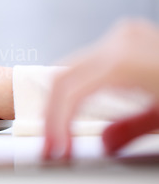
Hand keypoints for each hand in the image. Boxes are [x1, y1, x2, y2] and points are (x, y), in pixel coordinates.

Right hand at [43, 19, 158, 159]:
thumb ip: (130, 130)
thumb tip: (104, 142)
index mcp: (125, 58)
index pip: (69, 88)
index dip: (56, 121)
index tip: (55, 147)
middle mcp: (120, 40)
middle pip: (65, 77)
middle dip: (53, 114)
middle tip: (54, 144)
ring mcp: (123, 35)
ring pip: (73, 68)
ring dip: (63, 102)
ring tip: (62, 131)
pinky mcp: (126, 39)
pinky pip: (88, 64)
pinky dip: (79, 89)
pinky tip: (78, 109)